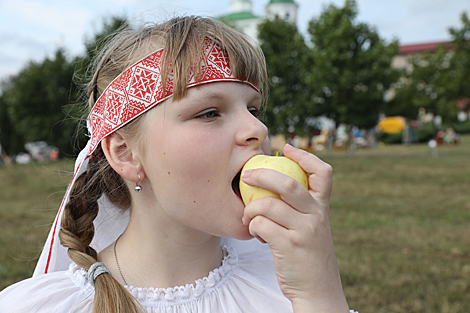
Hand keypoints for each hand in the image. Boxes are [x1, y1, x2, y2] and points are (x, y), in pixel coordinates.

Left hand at [241, 144, 348, 311]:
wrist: (318, 291)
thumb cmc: (308, 256)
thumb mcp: (312, 229)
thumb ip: (300, 209)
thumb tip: (273, 186)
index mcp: (322, 208)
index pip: (323, 173)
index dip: (305, 156)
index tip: (286, 149)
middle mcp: (317, 216)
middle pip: (289, 183)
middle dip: (263, 175)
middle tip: (246, 176)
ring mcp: (305, 231)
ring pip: (269, 205)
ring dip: (251, 209)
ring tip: (248, 217)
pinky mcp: (290, 246)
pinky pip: (261, 225)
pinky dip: (252, 227)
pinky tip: (256, 234)